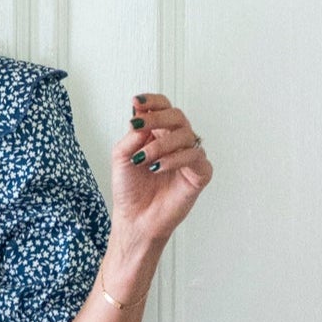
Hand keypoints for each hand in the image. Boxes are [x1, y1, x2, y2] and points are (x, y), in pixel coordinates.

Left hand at [110, 93, 210, 264]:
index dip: (153, 101)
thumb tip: (144, 117)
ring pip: (185, 134)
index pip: (163, 108)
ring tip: (143, 159)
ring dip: (161, 143)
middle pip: (176, 116)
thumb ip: (133, 135)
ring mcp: (190, 157)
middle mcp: (176, 142)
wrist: (135, 219)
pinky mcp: (200, 174)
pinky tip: (157, 167)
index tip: (137, 103)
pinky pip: (194, 156)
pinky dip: (175, 159)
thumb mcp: (122, 156)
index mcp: (159, 134)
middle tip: (139, 125)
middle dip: (157, 118)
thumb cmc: (129, 190)